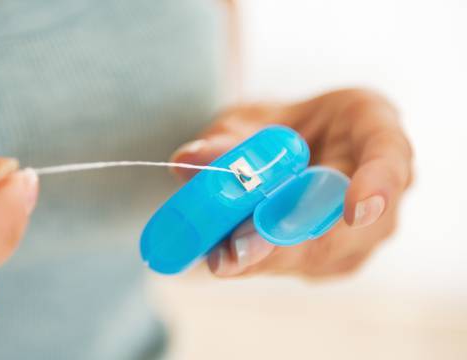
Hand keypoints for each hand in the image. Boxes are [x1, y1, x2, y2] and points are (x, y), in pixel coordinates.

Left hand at [171, 89, 412, 278]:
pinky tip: (225, 259)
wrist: (287, 145)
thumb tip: (188, 161)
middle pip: (353, 224)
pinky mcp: (336, 257)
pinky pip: (303, 265)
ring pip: (326, 254)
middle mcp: (382, 184)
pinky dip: (261, 263)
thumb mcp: (248, 119)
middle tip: (237, 252)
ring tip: (220, 258)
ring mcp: (365, 228)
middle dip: (293, 241)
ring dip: (271, 258)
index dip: (378, 183)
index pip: (390, 155)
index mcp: (372, 126)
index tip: (355, 211)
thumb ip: (225, 138)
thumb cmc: (279, 125)